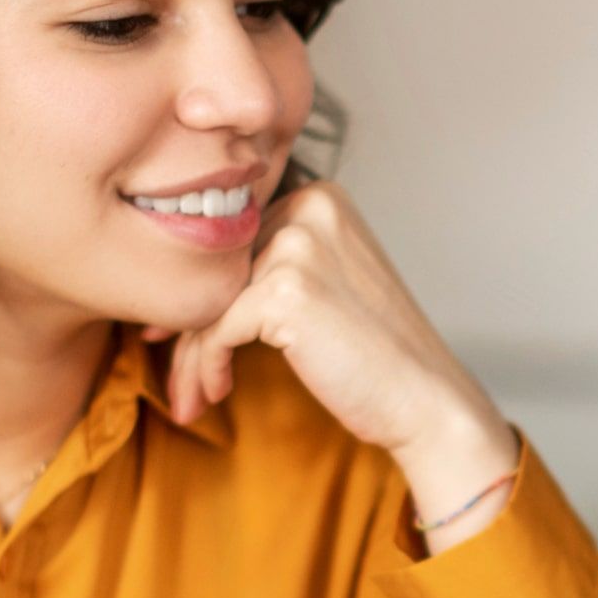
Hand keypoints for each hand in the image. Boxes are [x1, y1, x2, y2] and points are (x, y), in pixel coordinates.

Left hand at [137, 181, 493, 456]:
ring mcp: (298, 245)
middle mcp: (309, 208)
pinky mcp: (285, 291)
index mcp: (319, 199)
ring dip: (190, 358)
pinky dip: (207, 367)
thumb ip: (270, 266)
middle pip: (214, 270)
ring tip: (190, 397)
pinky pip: (214, 330)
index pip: (232, 244)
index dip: (199, 295)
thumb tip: (185, 286)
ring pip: (206, 301)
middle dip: (187, 332)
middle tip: (177, 379)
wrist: (425, 399)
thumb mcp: (324, 286)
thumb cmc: (375, 355)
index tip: (172, 338)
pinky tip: (216, 393)